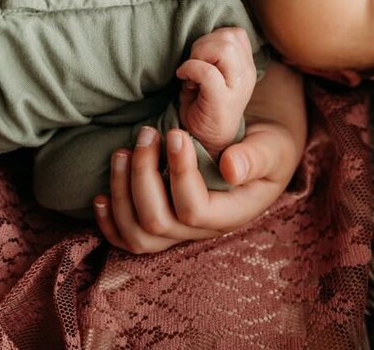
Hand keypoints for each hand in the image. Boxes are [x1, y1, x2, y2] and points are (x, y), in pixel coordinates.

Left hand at [94, 119, 298, 254]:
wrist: (260, 154)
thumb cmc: (267, 148)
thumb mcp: (273, 148)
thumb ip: (256, 157)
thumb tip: (229, 168)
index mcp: (230, 213)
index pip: (195, 208)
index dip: (179, 173)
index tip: (175, 133)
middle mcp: (201, 230)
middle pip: (158, 221)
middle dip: (143, 175)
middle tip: (146, 133)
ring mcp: (178, 230)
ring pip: (138, 234)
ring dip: (121, 193)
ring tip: (122, 152)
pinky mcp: (161, 223)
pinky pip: (128, 240)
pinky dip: (109, 222)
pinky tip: (100, 196)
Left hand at [177, 27, 256, 158]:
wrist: (205, 142)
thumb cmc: (201, 105)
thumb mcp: (210, 74)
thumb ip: (211, 54)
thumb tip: (200, 41)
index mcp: (246, 67)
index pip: (235, 33)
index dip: (213, 38)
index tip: (201, 58)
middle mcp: (246, 75)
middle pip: (229, 36)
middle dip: (203, 45)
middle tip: (193, 66)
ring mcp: (237, 88)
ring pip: (223, 49)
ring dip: (199, 56)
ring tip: (191, 74)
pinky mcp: (222, 101)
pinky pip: (207, 71)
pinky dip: (190, 70)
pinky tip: (185, 81)